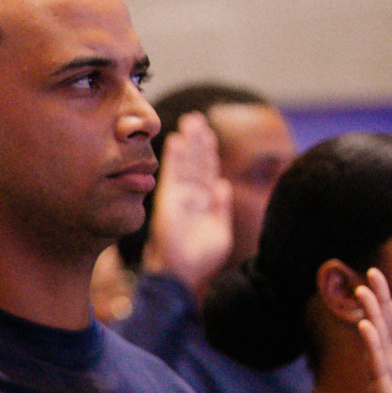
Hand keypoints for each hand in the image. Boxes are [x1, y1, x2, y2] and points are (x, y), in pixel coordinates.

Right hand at [142, 112, 232, 297]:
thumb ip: (221, 208)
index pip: (206, 171)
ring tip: (189, 121)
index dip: (208, 152)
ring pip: (185, 164)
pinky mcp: (168, 200)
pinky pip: (172, 174)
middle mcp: (190, 196)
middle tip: (196, 118)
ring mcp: (178, 197)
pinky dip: (175, 157)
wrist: (182, 274)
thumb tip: (223, 185)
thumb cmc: (200, 259)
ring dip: (188, 142)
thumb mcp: (220, 231)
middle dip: (197, 141)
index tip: (208, 133)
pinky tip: (176, 140)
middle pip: (195, 163)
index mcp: (203, 203)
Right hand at [357, 268, 391, 392]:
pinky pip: (376, 372)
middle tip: (370, 273)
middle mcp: (387, 390)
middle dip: (378, 305)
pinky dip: (370, 347)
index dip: (387, 315)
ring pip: (377, 349)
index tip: (379, 286)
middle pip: (383, 339)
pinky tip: (366, 327)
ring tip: (364, 289)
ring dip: (371, 316)